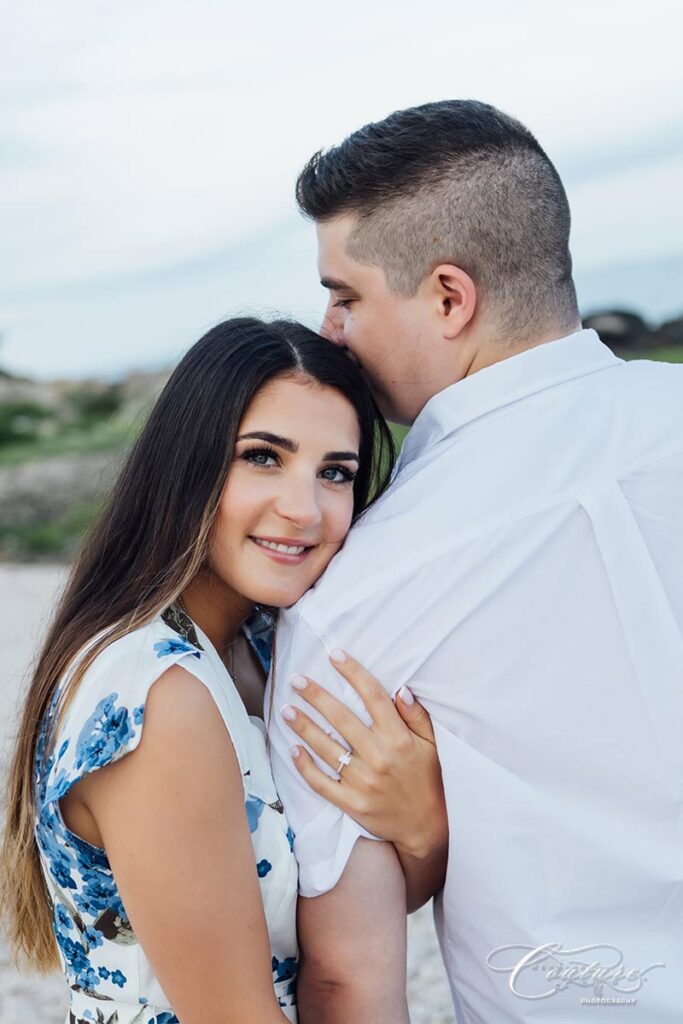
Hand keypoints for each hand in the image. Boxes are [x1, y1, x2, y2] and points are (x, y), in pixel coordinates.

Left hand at [280, 650, 446, 860]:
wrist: (427, 827)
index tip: (335, 656)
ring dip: (304, 726)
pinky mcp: (352, 803)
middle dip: (317, 696)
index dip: (353, 673)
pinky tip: (293, 749)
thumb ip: (416, 716)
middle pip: (341, 718)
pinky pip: (322, 782)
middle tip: (297, 679)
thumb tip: (400, 689)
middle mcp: (378, 756)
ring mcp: (362, 781)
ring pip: (326, 747)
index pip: (373, 697)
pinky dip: (305, 766)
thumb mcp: (432, 745)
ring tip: (286, 709)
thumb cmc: (429, 779)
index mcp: (398, 738)